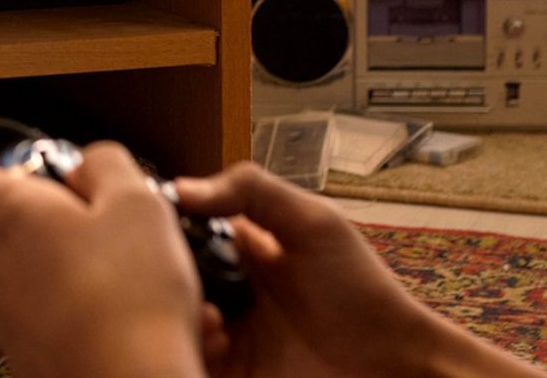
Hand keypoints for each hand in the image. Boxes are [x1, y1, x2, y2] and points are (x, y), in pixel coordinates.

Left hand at [0, 141, 207, 377]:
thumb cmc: (131, 300)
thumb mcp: (137, 202)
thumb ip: (105, 165)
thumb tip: (88, 163)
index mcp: (9, 216)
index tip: (5, 159)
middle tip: (36, 205)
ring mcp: (3, 315)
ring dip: (23, 255)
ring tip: (88, 256)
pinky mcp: (22, 352)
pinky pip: (21, 313)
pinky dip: (47, 299)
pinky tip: (98, 302)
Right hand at [168, 165, 542, 377]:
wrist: (394, 362)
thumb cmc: (362, 289)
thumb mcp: (314, 223)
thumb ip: (253, 190)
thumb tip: (181, 186)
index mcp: (244, 248)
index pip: (188, 230)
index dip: (167, 226)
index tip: (153, 223)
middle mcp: (231, 289)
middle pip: (175, 276)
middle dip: (168, 274)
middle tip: (175, 274)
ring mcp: (231, 333)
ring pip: (178, 318)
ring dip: (180, 312)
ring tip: (204, 312)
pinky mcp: (234, 370)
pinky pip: (195, 358)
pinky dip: (194, 346)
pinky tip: (215, 336)